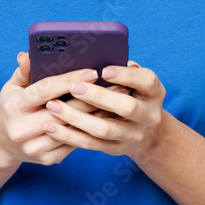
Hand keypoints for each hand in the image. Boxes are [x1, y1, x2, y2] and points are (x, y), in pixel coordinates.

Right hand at [0, 52, 114, 166]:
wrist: (2, 142)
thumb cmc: (12, 107)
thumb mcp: (12, 87)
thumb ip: (23, 71)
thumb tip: (27, 54)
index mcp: (14, 107)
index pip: (45, 90)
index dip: (69, 81)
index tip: (92, 72)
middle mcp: (23, 129)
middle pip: (64, 112)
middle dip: (91, 98)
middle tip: (116, 87)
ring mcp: (35, 147)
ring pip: (72, 131)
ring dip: (96, 117)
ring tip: (117, 103)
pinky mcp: (47, 159)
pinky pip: (74, 145)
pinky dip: (90, 132)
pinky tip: (106, 120)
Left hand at [39, 60, 168, 161]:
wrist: (146, 132)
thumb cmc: (132, 94)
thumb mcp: (135, 80)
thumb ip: (121, 69)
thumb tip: (96, 56)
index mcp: (154, 92)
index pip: (146, 81)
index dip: (126, 75)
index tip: (103, 70)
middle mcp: (148, 115)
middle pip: (127, 107)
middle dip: (99, 96)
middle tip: (74, 87)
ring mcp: (133, 135)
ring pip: (104, 129)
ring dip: (77, 117)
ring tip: (53, 106)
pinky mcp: (116, 149)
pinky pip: (91, 144)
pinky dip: (69, 135)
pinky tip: (51, 127)